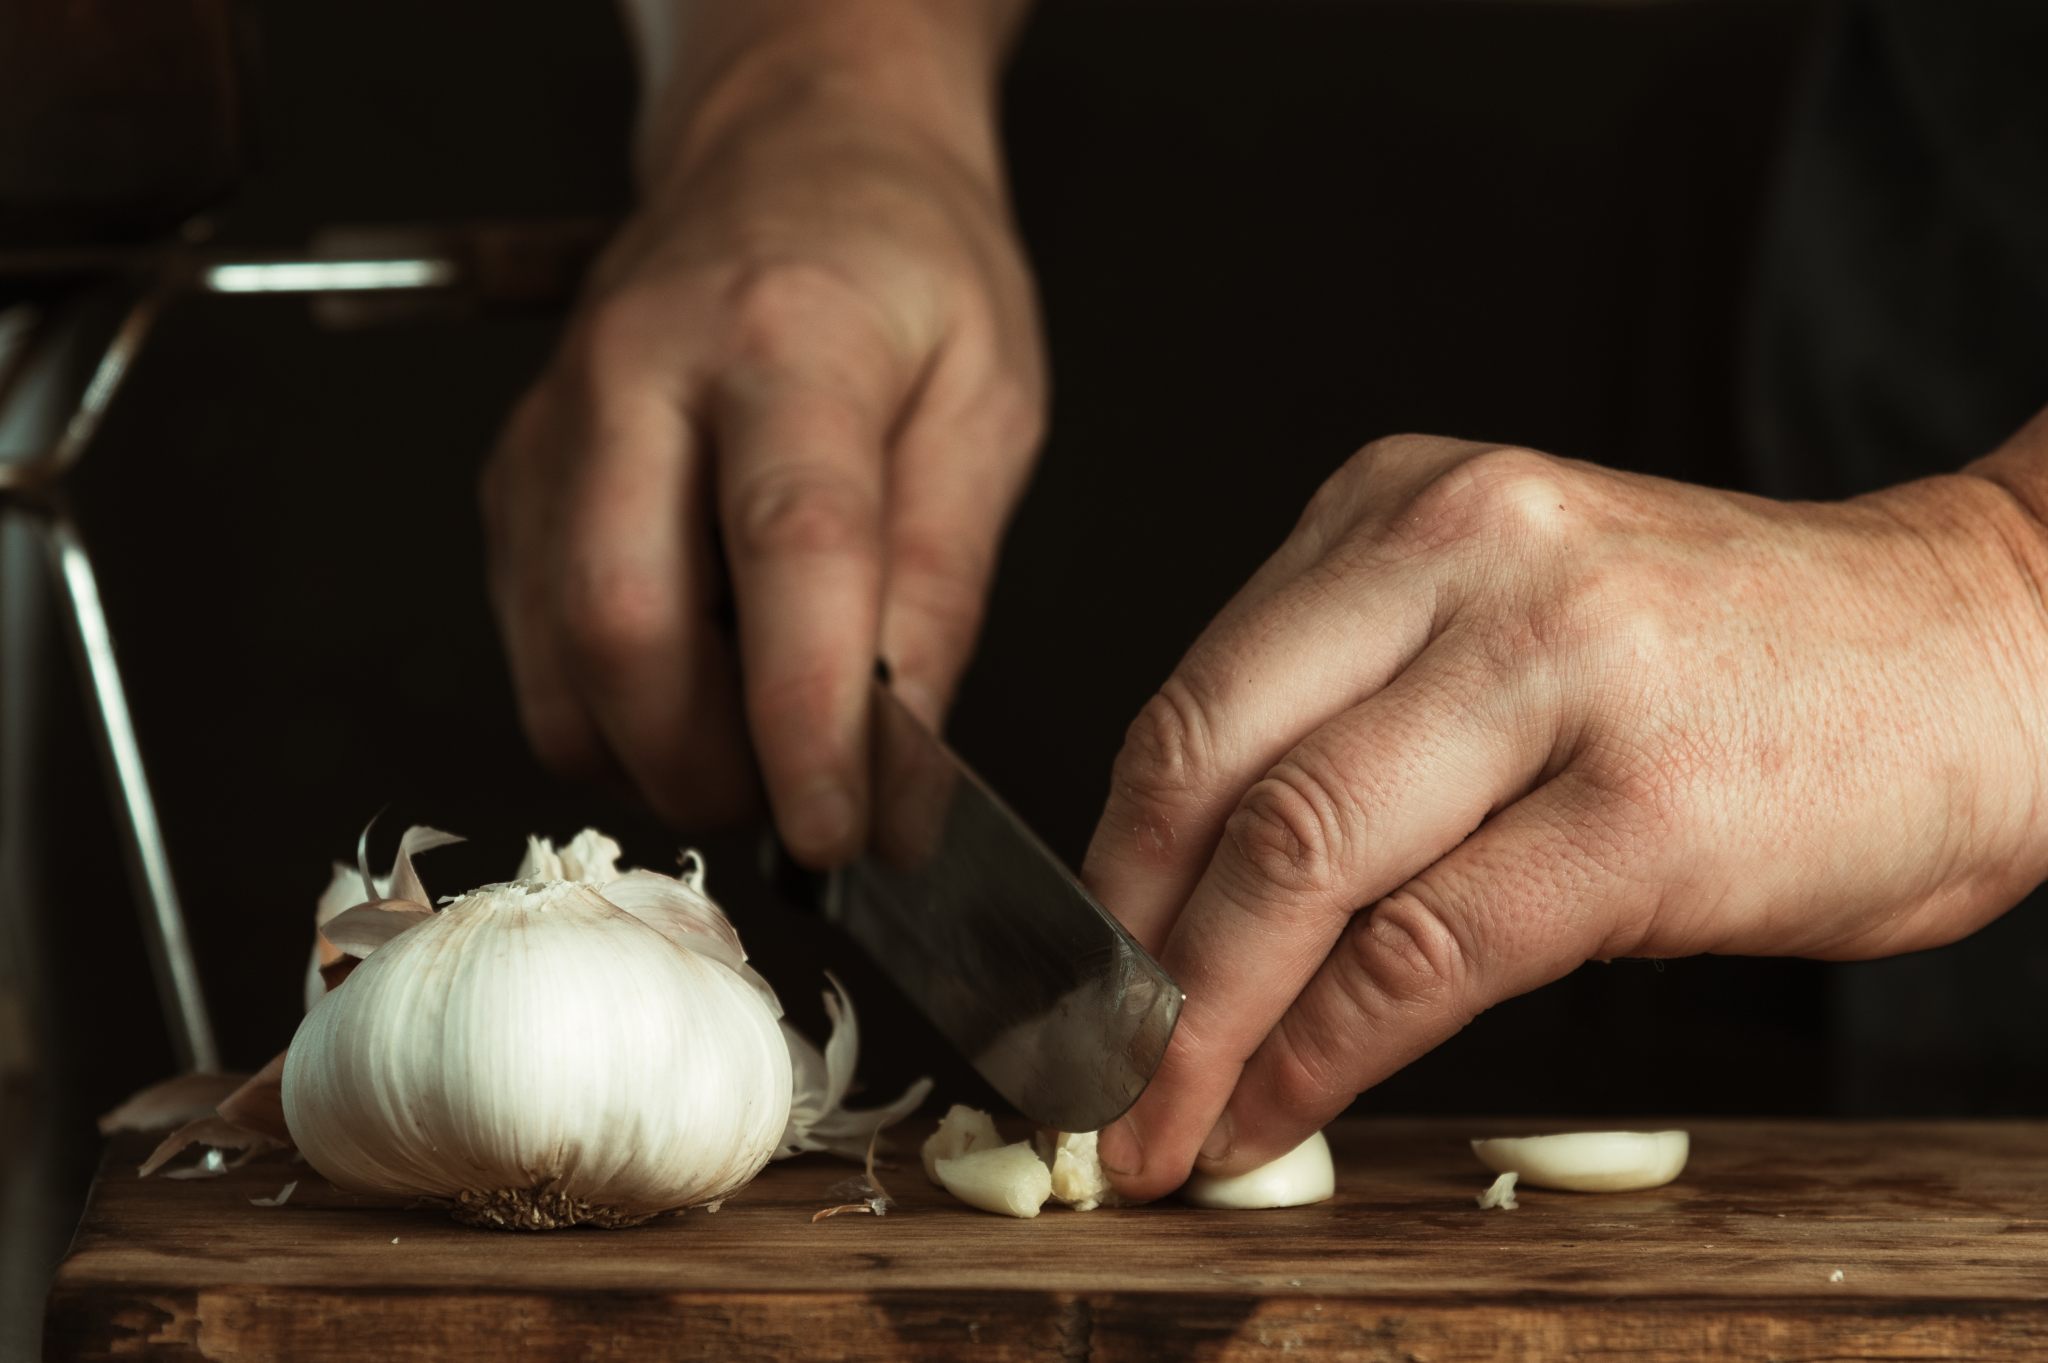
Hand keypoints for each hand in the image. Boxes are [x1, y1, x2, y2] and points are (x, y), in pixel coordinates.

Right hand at [482, 36, 1043, 863]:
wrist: (787, 152)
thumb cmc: (901, 265)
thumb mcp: (987, 405)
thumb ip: (942, 584)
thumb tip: (902, 758)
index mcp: (789, 340)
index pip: (789, 553)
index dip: (807, 719)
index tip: (843, 831)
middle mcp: (641, 376)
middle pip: (624, 623)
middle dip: (708, 765)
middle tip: (797, 814)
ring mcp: (557, 428)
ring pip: (557, 656)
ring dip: (655, 756)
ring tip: (755, 755)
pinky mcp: (516, 478)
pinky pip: (534, 644)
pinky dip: (610, 714)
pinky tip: (694, 693)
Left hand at [1083, 423, 2047, 1199]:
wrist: (1988, 648)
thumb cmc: (1731, 661)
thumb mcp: (1513, 620)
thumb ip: (1359, 713)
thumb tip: (1194, 892)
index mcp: (1404, 510)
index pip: (1192, 698)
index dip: (1106, 863)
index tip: (1070, 973)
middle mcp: (1464, 560)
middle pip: (1211, 774)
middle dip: (1122, 953)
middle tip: (1078, 1070)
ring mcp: (1558, 673)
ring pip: (1297, 863)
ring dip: (1200, 1023)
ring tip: (1155, 1123)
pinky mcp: (1646, 807)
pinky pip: (1424, 951)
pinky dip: (1323, 1053)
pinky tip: (1275, 1110)